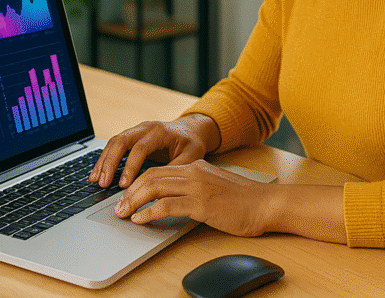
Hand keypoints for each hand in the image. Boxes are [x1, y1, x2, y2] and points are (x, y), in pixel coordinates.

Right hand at [89, 115, 219, 188]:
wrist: (191, 130)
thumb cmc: (192, 144)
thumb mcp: (192, 156)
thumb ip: (176, 170)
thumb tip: (161, 189)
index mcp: (160, 131)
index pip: (140, 148)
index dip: (130, 166)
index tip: (124, 185)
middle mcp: (145, 128)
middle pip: (121, 141)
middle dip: (110, 163)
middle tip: (103, 183)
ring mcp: (136, 130)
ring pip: (114, 142)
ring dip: (103, 161)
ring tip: (95, 180)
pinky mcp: (131, 137)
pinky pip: (114, 145)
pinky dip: (104, 159)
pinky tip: (98, 173)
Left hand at [113, 160, 274, 236]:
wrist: (266, 204)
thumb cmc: (243, 201)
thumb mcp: (214, 187)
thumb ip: (194, 188)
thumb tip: (171, 200)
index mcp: (196, 166)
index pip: (158, 170)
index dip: (138, 182)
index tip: (126, 196)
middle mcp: (194, 172)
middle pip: (151, 176)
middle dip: (130, 191)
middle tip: (118, 206)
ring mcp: (197, 186)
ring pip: (155, 187)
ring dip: (134, 201)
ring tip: (124, 213)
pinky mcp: (202, 203)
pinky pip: (168, 205)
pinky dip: (150, 212)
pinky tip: (141, 219)